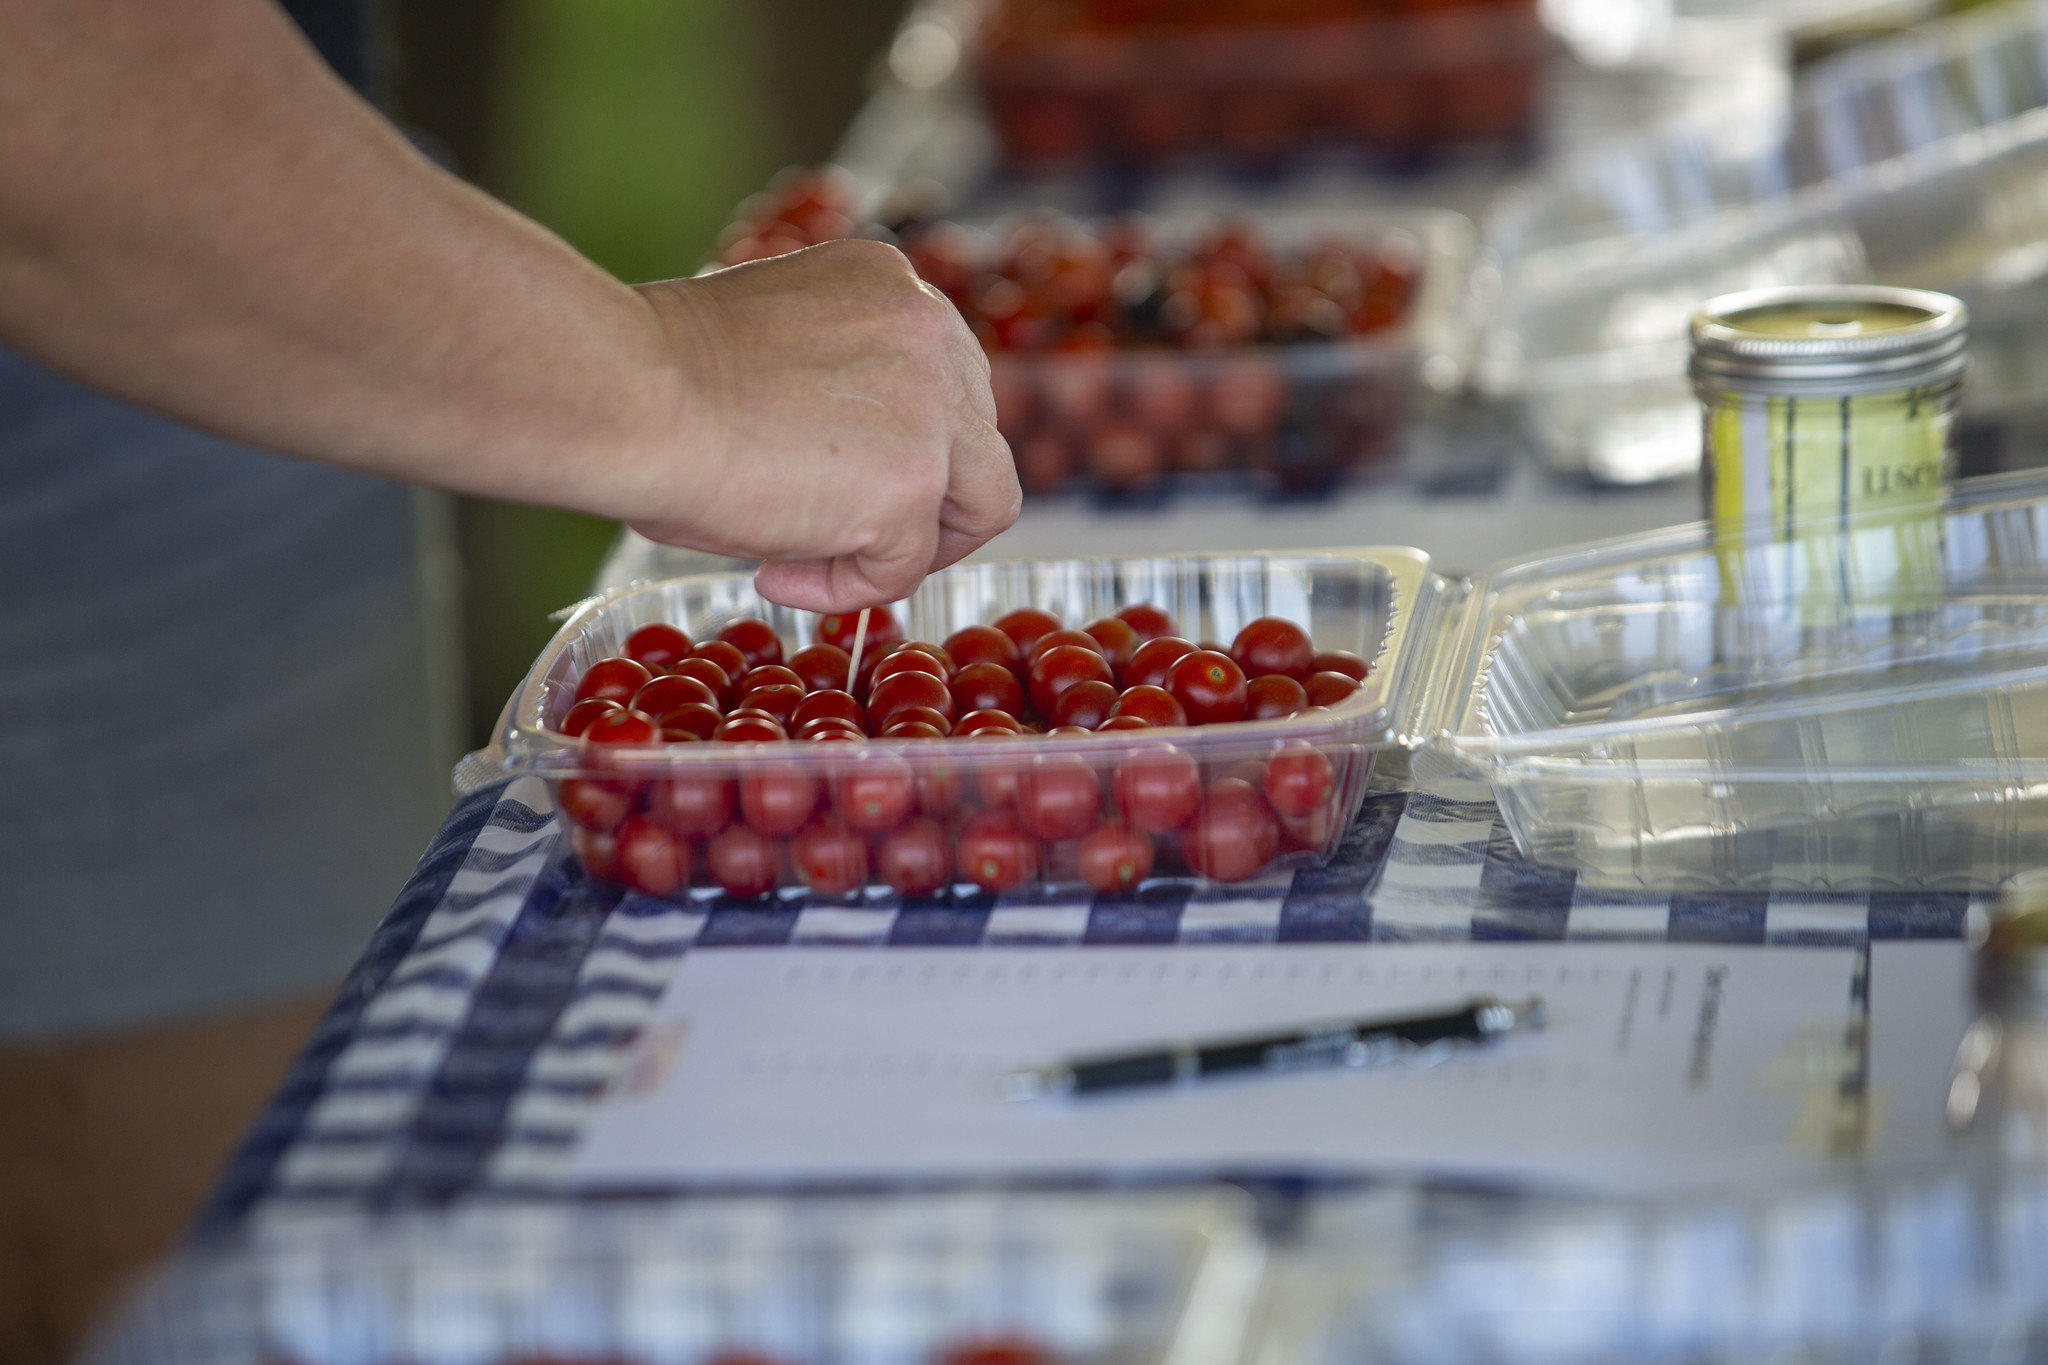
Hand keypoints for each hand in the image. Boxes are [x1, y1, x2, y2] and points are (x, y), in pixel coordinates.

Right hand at [625, 239, 1018, 612]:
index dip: (904, 444)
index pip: (946, 381)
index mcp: (891, 287)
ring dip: (912, 549)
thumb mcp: (776, 356)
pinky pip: (903, 566)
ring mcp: (935, 408)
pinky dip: (845, 587)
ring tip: (823, 564)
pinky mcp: (916, 483)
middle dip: (925, 502)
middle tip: (850, 538)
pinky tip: (775, 572)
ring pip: (982, 504)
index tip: (840, 477)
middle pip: (978, 439)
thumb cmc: (655, 373)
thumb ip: (837, 392)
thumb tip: (846, 477)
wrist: (627, 391)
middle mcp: (931, 330)